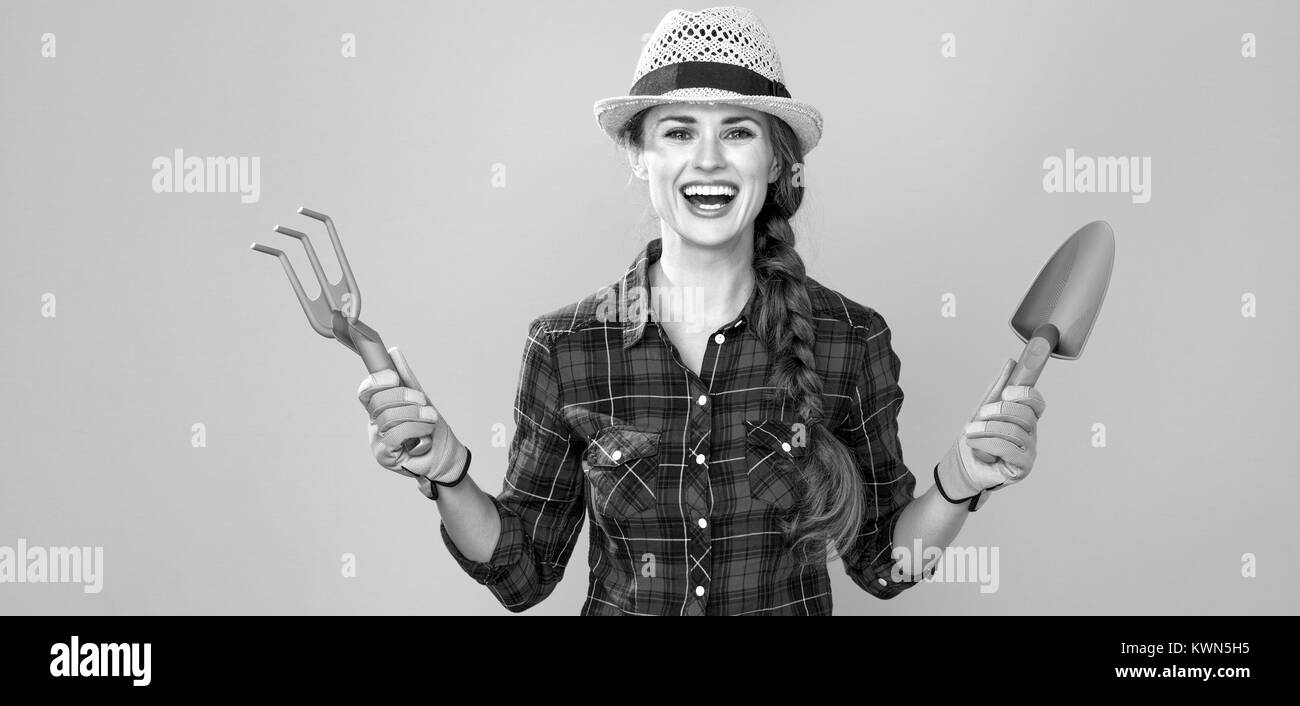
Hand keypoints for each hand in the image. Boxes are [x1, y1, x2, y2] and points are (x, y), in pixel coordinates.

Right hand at [357, 346, 468, 493]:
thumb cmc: (434, 432)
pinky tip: (426, 433)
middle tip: (423, 401)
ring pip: (388, 417)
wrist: (448, 460)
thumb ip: (407, 380)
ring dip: (415, 414)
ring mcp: (377, 440)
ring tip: (431, 418)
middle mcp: (375, 424)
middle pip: (378, 401)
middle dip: (404, 397)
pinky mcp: (384, 456)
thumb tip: (393, 352)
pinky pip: (394, 435)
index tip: (393, 376)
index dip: (376, 382)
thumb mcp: (423, 402)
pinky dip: (415, 428)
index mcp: (381, 408)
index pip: (366, 392)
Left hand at [935, 358, 1046, 501]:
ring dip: (987, 428)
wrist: (961, 467)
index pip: (1036, 402)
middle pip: (1025, 414)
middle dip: (998, 411)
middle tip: (979, 415)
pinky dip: (987, 442)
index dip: (1025, 393)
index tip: (1006, 392)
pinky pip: (1009, 449)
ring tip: (970, 431)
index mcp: (1024, 419)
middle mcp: (1031, 434)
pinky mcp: (1022, 468)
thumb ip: (998, 388)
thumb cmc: (974, 440)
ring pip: (1015, 431)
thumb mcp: (983, 410)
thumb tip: (1011, 363)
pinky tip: (974, 443)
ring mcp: (1029, 452)